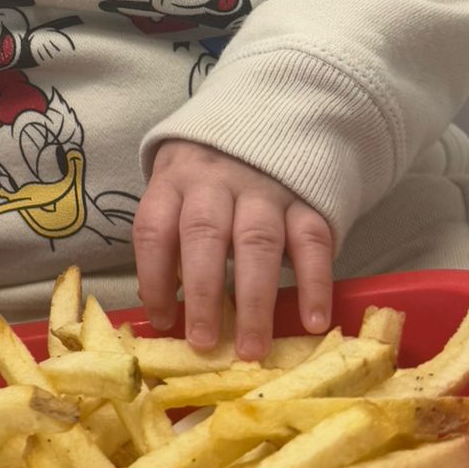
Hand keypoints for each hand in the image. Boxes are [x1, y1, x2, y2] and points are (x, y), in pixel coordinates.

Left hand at [133, 141, 333, 360]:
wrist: (269, 119)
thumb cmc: (210, 176)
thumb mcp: (179, 190)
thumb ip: (171, 241)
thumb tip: (164, 308)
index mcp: (176, 180)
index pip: (155, 228)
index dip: (154, 278)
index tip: (163, 321)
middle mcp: (217, 181)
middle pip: (205, 235)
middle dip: (203, 294)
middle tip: (204, 344)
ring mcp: (265, 189)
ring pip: (257, 242)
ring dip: (254, 300)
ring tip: (252, 349)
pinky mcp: (307, 199)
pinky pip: (311, 241)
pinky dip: (314, 283)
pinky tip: (312, 321)